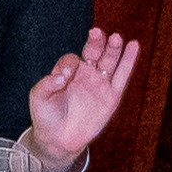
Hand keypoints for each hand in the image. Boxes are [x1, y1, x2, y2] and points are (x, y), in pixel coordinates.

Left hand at [24, 29, 139, 166]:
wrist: (58, 139)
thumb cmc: (46, 115)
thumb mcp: (38, 97)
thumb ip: (46, 83)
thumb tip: (62, 76)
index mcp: (68, 71)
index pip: (71, 59)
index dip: (69, 64)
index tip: (64, 76)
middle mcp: (85, 73)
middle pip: (93, 52)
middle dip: (95, 42)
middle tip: (96, 32)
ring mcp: (100, 83)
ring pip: (109, 61)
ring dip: (113, 48)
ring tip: (116, 38)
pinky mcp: (112, 95)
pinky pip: (122, 76)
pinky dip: (128, 61)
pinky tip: (133, 45)